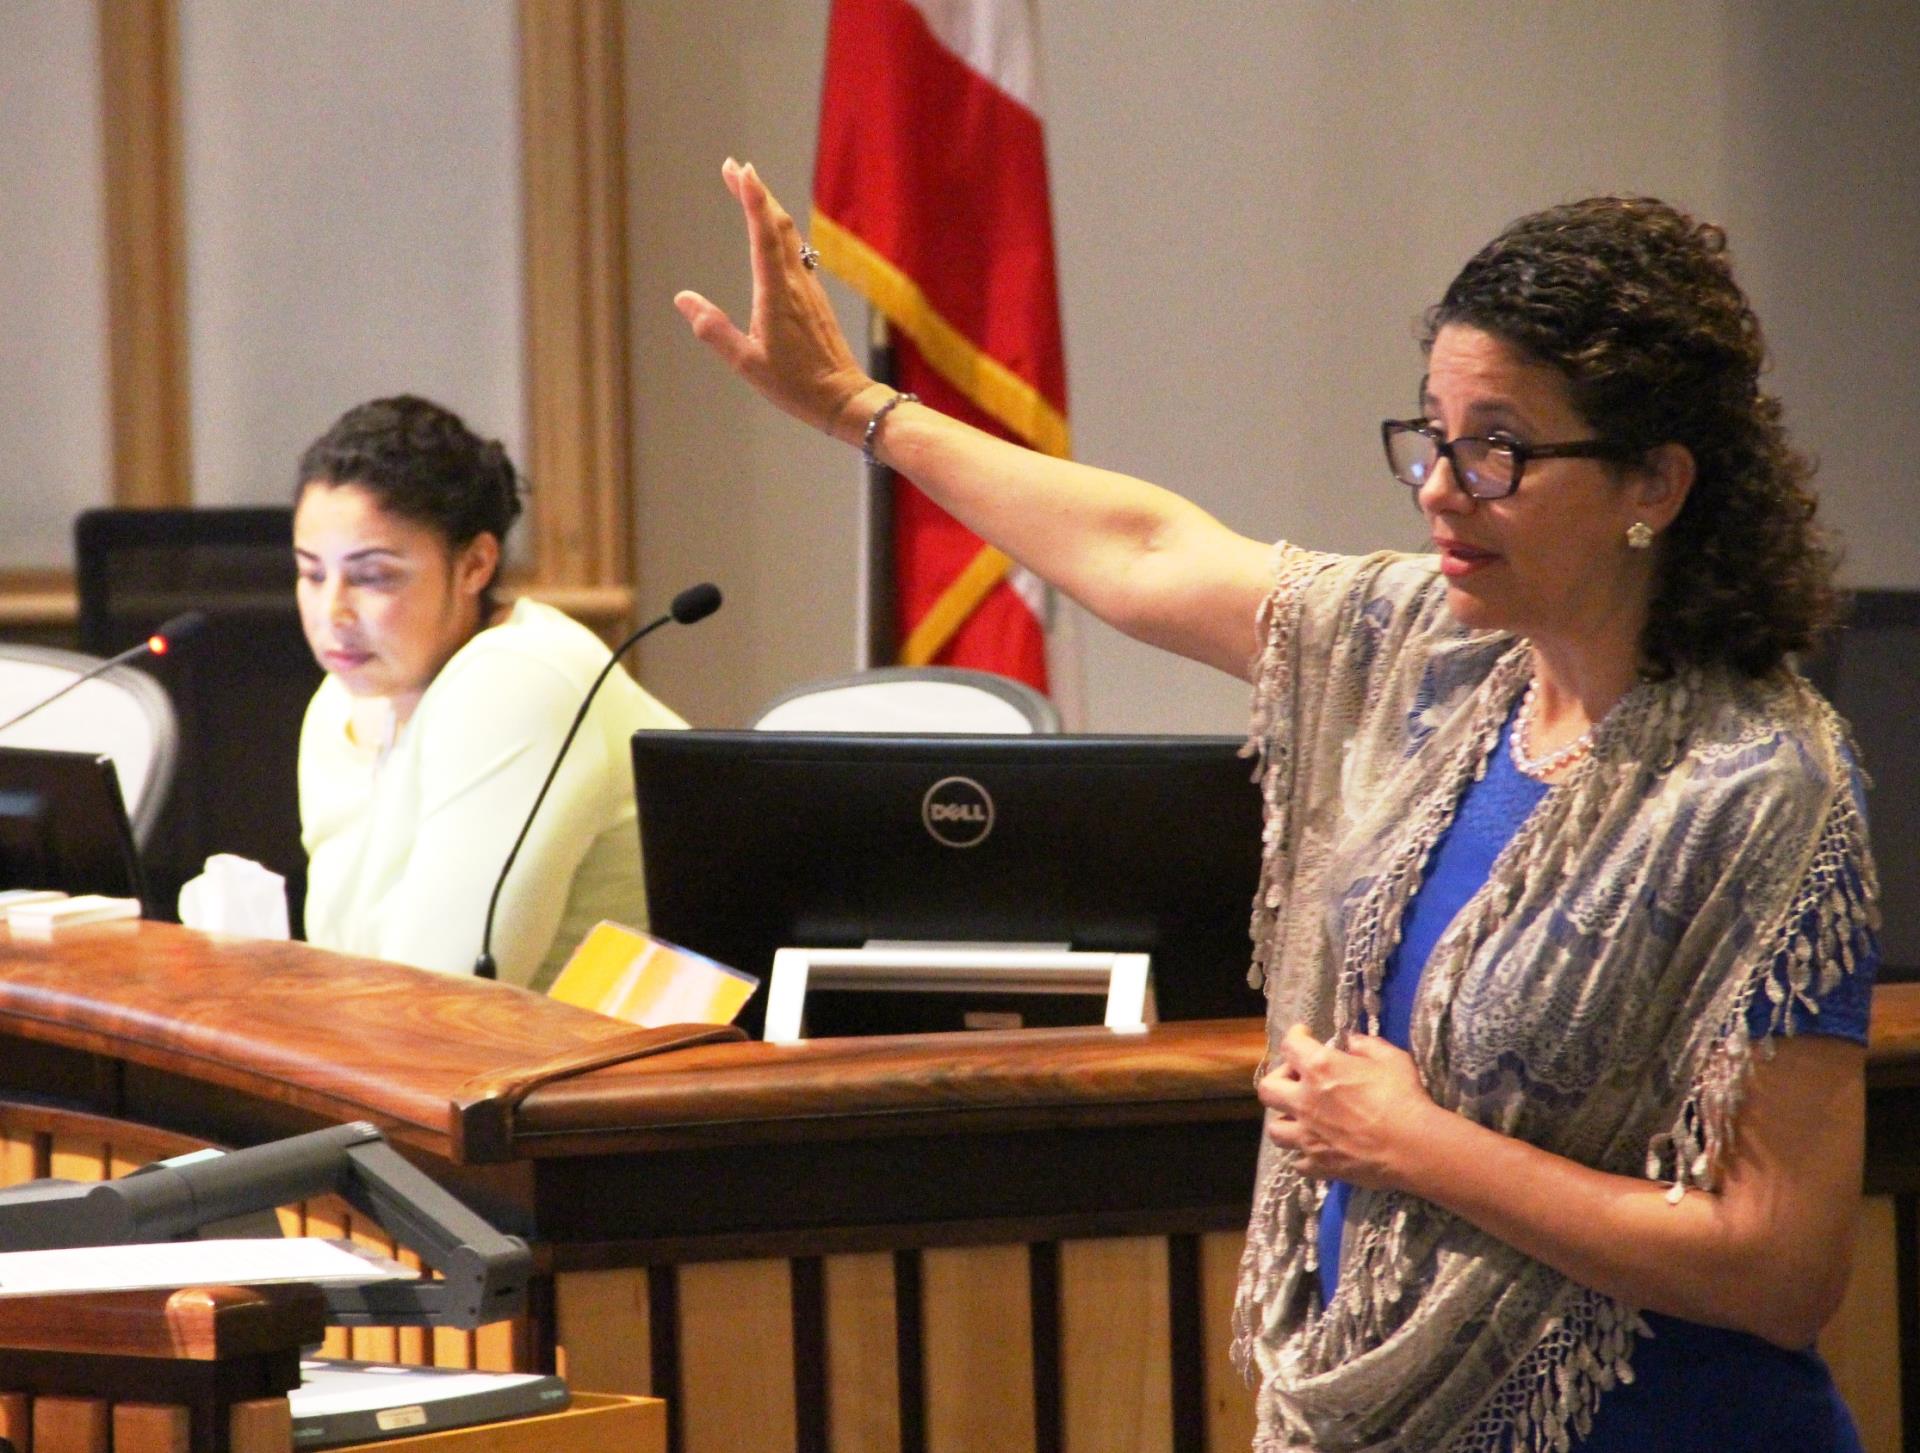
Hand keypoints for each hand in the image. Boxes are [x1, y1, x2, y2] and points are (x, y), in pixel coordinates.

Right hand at [673, 159, 888, 441]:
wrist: (844, 399)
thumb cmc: (796, 386)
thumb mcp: (747, 364)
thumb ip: (714, 330)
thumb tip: (683, 298)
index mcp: (777, 293)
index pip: (764, 234)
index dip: (753, 198)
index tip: (739, 168)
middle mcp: (796, 283)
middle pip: (777, 224)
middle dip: (756, 192)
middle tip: (734, 167)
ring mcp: (809, 289)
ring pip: (789, 236)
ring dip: (768, 209)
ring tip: (749, 189)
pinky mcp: (814, 299)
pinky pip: (796, 253)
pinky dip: (779, 232)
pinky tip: (772, 233)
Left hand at [1256, 1023, 1438, 1190]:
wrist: (1413, 1148)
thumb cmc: (1403, 1098)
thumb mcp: (1391, 1059)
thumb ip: (1367, 1046)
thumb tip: (1352, 1042)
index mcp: (1320, 1069)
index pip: (1289, 1045)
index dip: (1295, 1036)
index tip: (1304, 1036)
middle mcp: (1304, 1102)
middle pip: (1267, 1089)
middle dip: (1279, 1080)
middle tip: (1299, 1080)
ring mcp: (1308, 1137)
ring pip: (1275, 1130)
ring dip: (1286, 1120)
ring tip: (1303, 1117)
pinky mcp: (1319, 1164)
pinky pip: (1298, 1162)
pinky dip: (1303, 1154)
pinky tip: (1317, 1148)